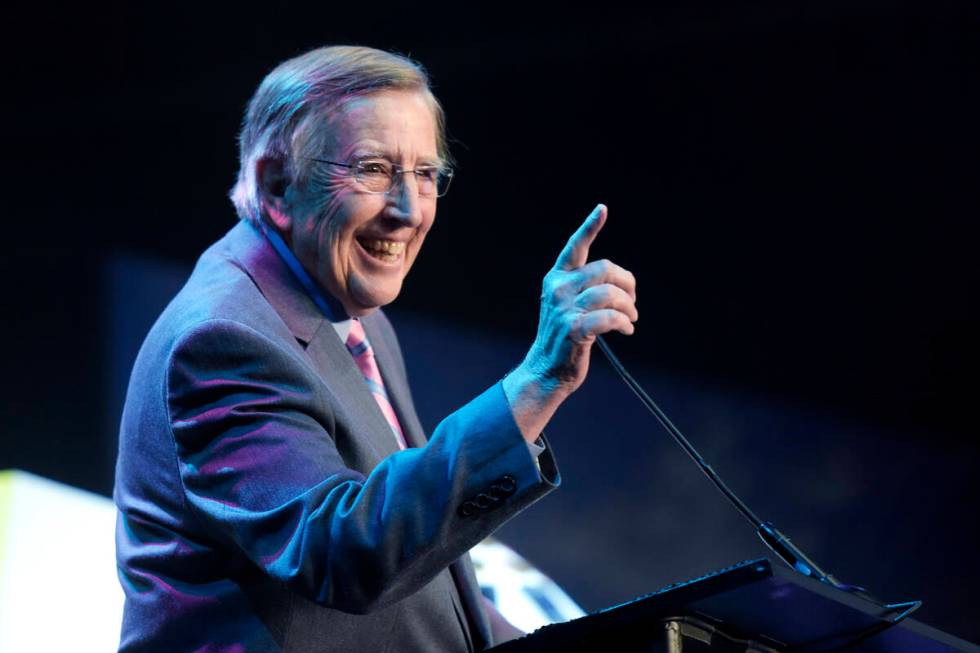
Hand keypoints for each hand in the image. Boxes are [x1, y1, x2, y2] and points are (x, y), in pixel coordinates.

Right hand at [525, 203, 637, 393]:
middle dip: (627, 285)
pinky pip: (610, 317)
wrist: (547, 370)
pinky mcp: (574, 328)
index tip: (603, 209)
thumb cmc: (564, 337)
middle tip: (632, 303)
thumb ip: (585, 288)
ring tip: (630, 319)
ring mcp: (564, 308)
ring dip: (629, 307)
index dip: (590, 227)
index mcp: (556, 278)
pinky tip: (626, 330)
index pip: (574, 247)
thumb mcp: (568, 305)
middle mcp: (558, 289)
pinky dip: (624, 322)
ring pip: (610, 293)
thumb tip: (621, 282)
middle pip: (606, 270)